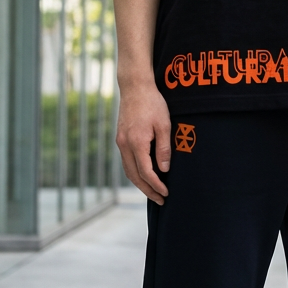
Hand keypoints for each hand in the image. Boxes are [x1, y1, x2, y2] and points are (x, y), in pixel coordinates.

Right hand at [115, 81, 171, 204]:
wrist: (135, 87)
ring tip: (153, 191)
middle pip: (134, 176)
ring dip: (139, 183)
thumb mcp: (164, 124)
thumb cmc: (152, 103)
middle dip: (147, 190)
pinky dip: (135, 172)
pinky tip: (144, 175)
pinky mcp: (120, 138)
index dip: (156, 185)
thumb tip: (164, 169)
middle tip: (160, 200)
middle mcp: (125, 145)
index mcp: (136, 143)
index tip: (166, 193)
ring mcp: (120, 142)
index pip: (146, 172)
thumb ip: (163, 148)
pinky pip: (126, 161)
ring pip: (128, 170)